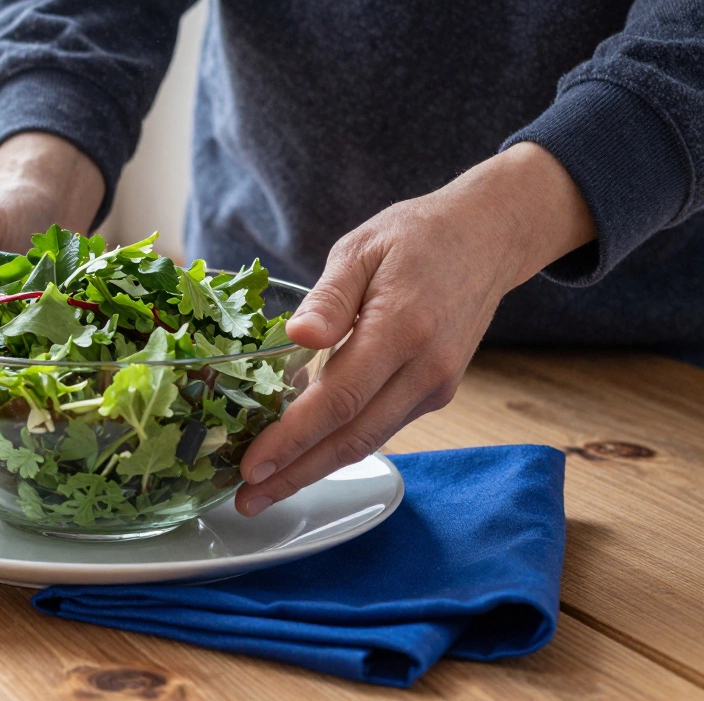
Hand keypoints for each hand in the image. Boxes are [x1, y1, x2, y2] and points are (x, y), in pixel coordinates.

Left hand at [235, 142, 596, 515]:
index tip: (250, 465)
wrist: (488, 235)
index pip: (338, 400)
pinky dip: (338, 443)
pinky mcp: (436, 392)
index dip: (292, 439)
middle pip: (353, 438)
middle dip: (295, 475)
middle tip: (246, 500)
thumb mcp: (361, 248)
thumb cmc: (415, 237)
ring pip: (367, 441)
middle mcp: (425, 369)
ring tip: (264, 488)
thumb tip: (296, 337)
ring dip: (314, 469)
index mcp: (403, 328)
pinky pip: (380, 426)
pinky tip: (301, 450)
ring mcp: (436, 385)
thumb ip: (328, 298)